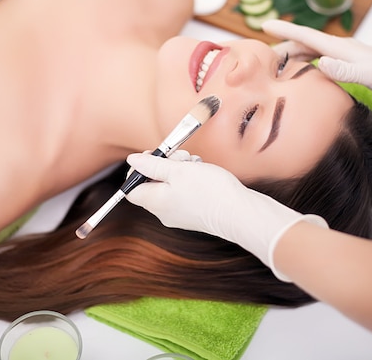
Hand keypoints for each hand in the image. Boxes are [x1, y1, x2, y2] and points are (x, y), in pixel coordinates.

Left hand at [125, 150, 327, 280]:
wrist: (239, 212)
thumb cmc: (210, 190)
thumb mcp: (178, 170)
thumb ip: (152, 165)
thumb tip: (131, 161)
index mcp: (155, 203)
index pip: (131, 189)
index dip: (138, 170)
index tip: (153, 156)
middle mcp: (164, 212)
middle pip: (152, 184)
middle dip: (164, 165)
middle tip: (180, 157)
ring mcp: (179, 215)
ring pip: (169, 186)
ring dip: (179, 170)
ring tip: (195, 163)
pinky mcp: (194, 214)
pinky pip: (183, 193)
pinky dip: (189, 180)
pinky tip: (202, 172)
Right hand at [262, 19, 371, 98]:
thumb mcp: (369, 76)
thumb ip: (345, 71)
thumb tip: (321, 63)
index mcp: (339, 48)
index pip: (306, 36)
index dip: (285, 30)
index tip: (265, 25)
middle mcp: (338, 48)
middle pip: (303, 43)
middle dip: (282, 46)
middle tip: (261, 56)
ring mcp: (342, 54)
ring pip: (309, 51)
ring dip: (291, 55)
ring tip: (274, 65)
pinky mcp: (345, 62)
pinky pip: (317, 59)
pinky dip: (304, 62)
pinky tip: (300, 72)